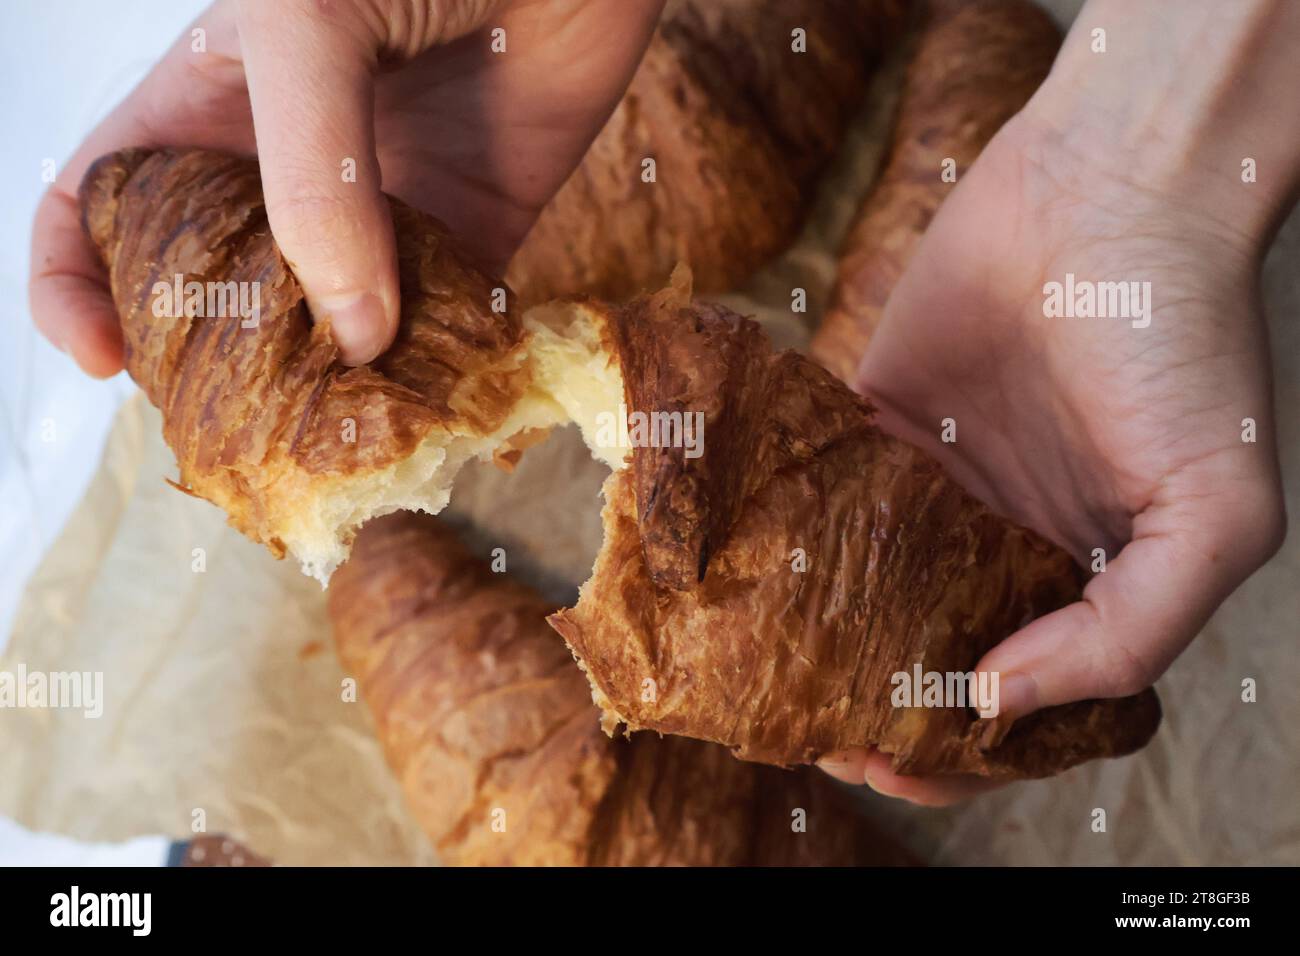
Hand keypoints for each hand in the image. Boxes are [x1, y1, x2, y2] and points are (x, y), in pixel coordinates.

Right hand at [29, 0, 662, 371]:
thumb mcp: (308, 26)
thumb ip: (312, 177)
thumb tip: (348, 330)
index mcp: (210, 107)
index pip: (103, 206)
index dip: (76, 284)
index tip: (105, 358)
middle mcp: (287, 171)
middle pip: (220, 293)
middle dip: (219, 365)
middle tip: (246, 423)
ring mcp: (380, 205)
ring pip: (335, 323)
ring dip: (338, 387)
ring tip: (348, 433)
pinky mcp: (474, 229)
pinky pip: (448, 316)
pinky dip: (443, 364)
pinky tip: (440, 396)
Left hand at [820, 14, 1293, 803]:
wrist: (1107, 192)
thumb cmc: (1182, 343)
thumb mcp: (1215, 511)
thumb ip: (1131, 630)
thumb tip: (1003, 703)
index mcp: (1088, 583)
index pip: (1021, 701)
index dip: (966, 753)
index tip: (898, 764)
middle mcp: (1009, 548)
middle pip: (930, 661)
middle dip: (878, 712)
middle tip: (820, 733)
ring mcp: (940, 490)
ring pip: (866, 596)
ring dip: (823, 645)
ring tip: (776, 678)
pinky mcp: (878, 426)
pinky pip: (824, 501)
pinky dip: (790, 544)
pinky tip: (755, 583)